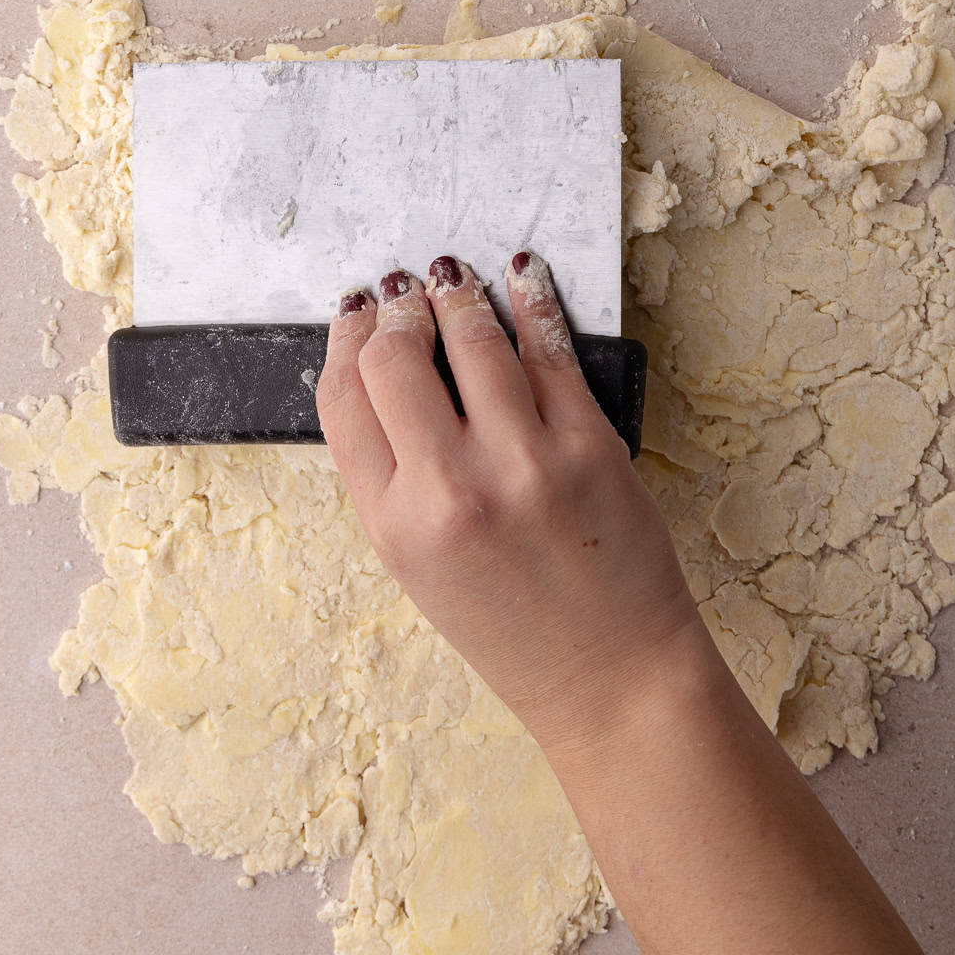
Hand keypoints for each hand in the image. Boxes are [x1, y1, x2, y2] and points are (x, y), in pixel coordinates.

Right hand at [315, 251, 701, 752]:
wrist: (610, 677)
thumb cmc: (515, 629)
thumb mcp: (418, 568)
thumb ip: (392, 479)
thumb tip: (378, 379)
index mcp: (394, 524)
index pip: (343, 399)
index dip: (344, 341)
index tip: (354, 314)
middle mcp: (450, 489)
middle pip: (394, 357)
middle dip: (396, 311)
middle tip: (406, 295)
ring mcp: (523, 463)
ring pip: (471, 337)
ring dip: (457, 294)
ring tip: (454, 280)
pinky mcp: (589, 446)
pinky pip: (550, 350)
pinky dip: (532, 300)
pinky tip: (522, 277)